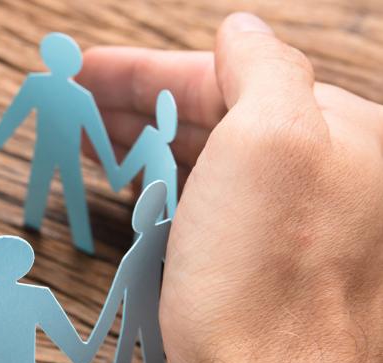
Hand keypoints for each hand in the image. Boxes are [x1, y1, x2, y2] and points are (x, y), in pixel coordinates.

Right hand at [78, 13, 382, 362]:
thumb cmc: (270, 283)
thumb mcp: (269, 143)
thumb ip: (261, 67)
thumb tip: (240, 26)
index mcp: (340, 133)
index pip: (229, 75)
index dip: (146, 69)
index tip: (83, 69)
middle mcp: (329, 176)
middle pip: (216, 116)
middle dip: (137, 103)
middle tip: (73, 102)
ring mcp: (297, 227)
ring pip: (210, 161)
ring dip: (144, 142)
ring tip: (89, 139)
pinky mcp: (265, 269)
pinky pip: (208, 206)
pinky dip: (163, 187)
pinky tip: (132, 188)